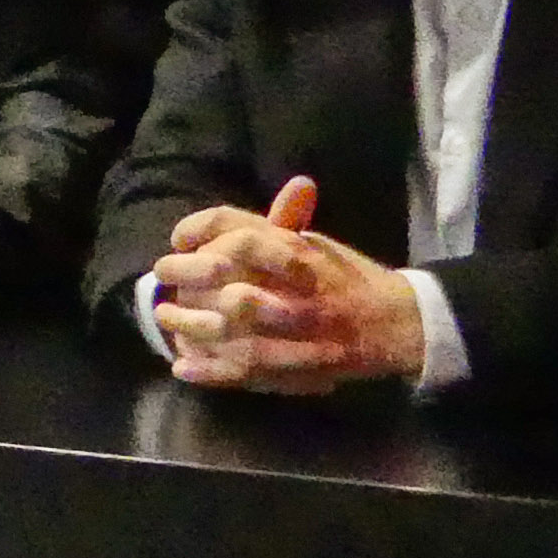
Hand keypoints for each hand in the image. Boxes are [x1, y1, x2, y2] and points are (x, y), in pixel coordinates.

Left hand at [149, 180, 426, 391]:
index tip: (177, 238)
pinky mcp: (298, 370)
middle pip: (232, 284)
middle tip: (162, 278)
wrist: (395, 325)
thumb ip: (284, 221)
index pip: (241, 233)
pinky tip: (182, 367)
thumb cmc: (347, 278)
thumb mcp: (315, 244)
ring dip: (192, 327)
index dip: (201, 230)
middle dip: (190, 279)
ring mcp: (300, 336)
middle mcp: (299, 291)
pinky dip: (211, 371)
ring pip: (235, 334)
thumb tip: (282, 185)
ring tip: (165, 319)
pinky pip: (247, 372)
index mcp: (300, 252)